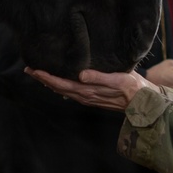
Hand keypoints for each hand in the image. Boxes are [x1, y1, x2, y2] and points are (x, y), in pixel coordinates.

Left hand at [25, 66, 149, 109]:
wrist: (143, 102)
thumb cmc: (133, 88)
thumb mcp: (118, 79)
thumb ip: (99, 77)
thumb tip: (80, 75)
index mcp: (88, 91)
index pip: (61, 84)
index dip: (46, 77)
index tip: (33, 70)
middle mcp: (85, 96)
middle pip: (58, 88)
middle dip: (43, 79)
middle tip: (29, 70)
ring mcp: (88, 98)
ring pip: (63, 91)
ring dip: (50, 83)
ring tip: (40, 75)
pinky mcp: (93, 97)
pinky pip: (71, 93)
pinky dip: (61, 87)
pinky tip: (59, 84)